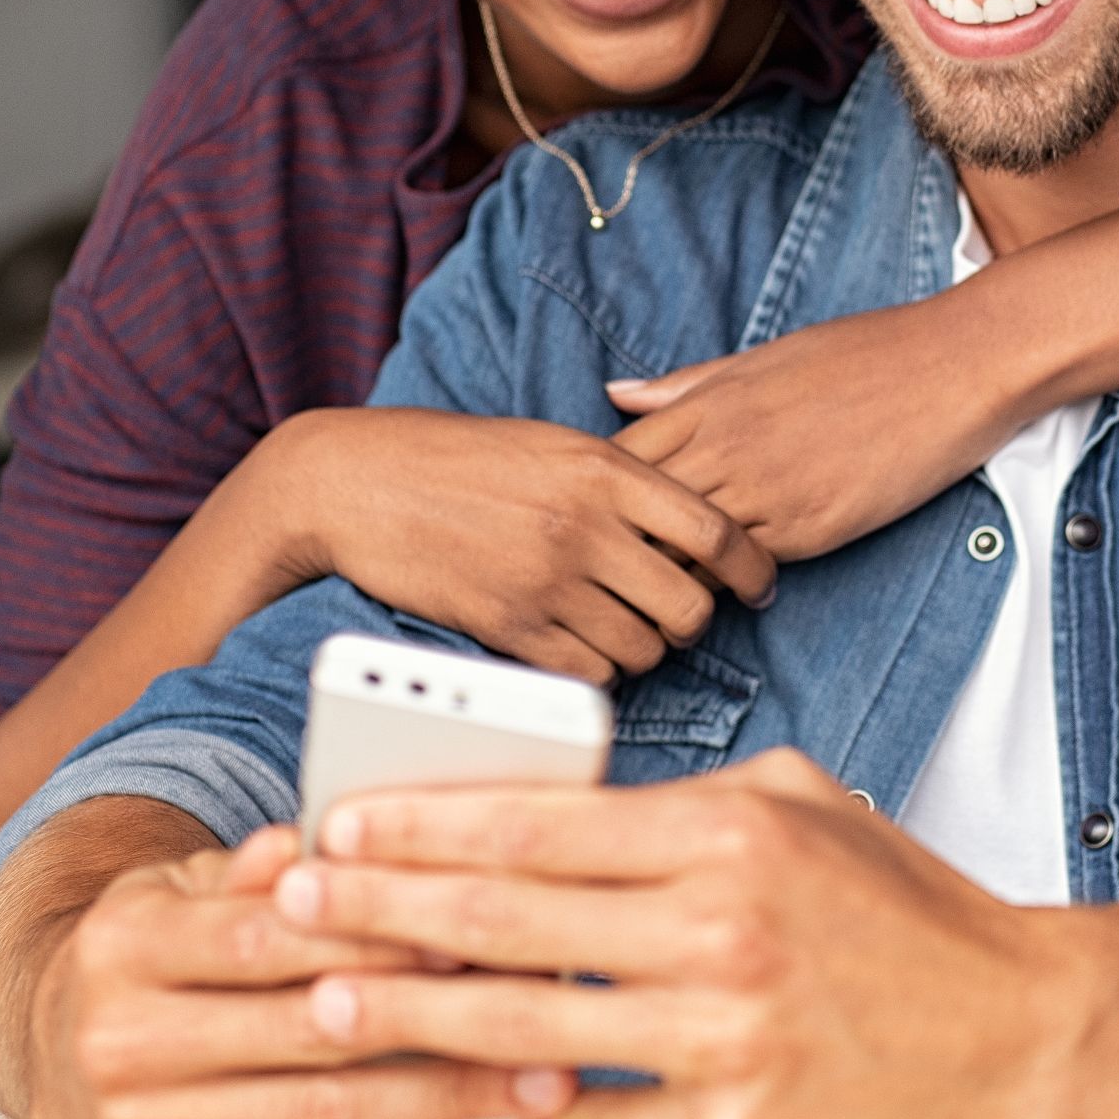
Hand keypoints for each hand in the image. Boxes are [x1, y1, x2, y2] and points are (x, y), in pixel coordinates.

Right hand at [7, 823, 573, 1118]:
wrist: (53, 1053)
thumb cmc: (150, 955)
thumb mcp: (183, 885)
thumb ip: (257, 866)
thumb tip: (318, 839)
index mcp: (125, 947)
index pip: (265, 938)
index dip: (372, 933)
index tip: (467, 923)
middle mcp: (124, 1045)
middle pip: (306, 1033)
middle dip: (433, 1016)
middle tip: (535, 1000)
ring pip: (326, 1116)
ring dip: (447, 1098)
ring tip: (537, 1077)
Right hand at [246, 409, 776, 682]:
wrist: (360, 482)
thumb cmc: (458, 458)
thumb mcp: (551, 444)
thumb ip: (621, 480)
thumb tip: (689, 525)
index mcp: (604, 469)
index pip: (716, 530)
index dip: (752, 567)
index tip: (758, 585)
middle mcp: (584, 525)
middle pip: (690, 604)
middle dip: (691, 618)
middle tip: (670, 612)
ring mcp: (546, 581)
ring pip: (644, 649)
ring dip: (642, 648)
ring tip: (616, 626)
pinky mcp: (509, 627)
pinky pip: (588, 675)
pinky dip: (595, 669)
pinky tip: (577, 645)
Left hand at [273, 751, 1118, 1118]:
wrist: (1026, 1028)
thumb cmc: (908, 911)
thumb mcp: (801, 805)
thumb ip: (678, 803)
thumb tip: (557, 805)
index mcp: (728, 832)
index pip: (540, 823)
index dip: (425, 823)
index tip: (343, 822)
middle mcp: (721, 928)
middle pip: (509, 919)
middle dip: (382, 910)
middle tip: (293, 902)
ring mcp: (728, 1038)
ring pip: (531, 1026)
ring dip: (415, 1015)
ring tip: (332, 1001)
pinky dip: (522, 1111)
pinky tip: (459, 1099)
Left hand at [609, 288, 1030, 562]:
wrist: (953, 366)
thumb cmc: (863, 354)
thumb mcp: (764, 358)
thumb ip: (687, 385)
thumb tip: (616, 394)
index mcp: (709, 402)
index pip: (618, 461)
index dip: (601, 496)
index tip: (601, 516)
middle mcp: (726, 447)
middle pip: (638, 514)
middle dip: (620, 545)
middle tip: (614, 572)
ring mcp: (766, 490)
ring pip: (683, 551)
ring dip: (669, 574)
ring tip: (661, 593)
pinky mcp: (810, 528)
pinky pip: (744, 568)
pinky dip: (726, 584)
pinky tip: (727, 589)